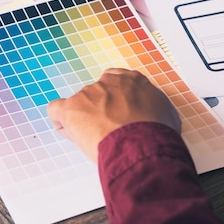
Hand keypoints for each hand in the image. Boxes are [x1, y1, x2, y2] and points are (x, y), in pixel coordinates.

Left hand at [47, 68, 181, 162]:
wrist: (142, 143)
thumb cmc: (156, 131)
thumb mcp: (166, 112)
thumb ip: (153, 107)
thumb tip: (153, 113)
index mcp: (132, 80)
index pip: (117, 82)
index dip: (116, 100)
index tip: (118, 112)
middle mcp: (109, 83)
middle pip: (97, 94)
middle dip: (101, 111)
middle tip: (109, 131)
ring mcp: (89, 94)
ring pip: (80, 106)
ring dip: (86, 120)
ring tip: (97, 140)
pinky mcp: (72, 108)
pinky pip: (57, 109)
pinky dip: (61, 121)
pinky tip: (70, 131)